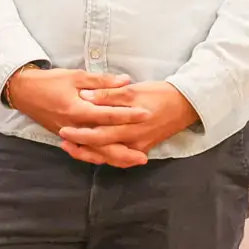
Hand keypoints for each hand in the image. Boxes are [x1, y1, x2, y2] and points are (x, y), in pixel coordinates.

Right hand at [3, 68, 151, 167]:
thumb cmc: (50, 81)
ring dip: (115, 158)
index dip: (128, 115)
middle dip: (125, 150)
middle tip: (144, 155)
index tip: (146, 115)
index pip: (108, 114)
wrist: (24, 92)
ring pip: (95, 152)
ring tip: (133, 161)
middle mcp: (74, 126)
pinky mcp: (66, 138)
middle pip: (103, 143)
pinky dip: (99, 157)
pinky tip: (112, 159)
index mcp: (77, 108)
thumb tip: (126, 81)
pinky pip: (85, 152)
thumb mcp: (76, 76)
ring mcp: (70, 135)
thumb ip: (101, 81)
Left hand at [57, 81, 200, 167]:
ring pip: (109, 156)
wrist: (185, 105)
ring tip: (72, 148)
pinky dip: (105, 157)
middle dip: (80, 146)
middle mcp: (132, 140)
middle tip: (63, 141)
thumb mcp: (134, 91)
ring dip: (90, 154)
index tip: (64, 128)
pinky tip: (94, 153)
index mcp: (129, 125)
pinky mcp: (142, 148)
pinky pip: (120, 158)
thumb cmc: (159, 94)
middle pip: (101, 148)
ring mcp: (137, 147)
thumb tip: (86, 96)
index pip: (99, 133)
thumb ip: (109, 95)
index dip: (80, 132)